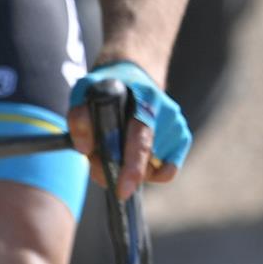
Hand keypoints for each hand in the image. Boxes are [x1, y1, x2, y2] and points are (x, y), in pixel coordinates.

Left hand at [68, 60, 188, 201]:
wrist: (133, 73)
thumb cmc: (107, 87)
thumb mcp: (84, 91)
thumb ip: (80, 117)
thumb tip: (85, 148)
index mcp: (144, 98)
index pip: (140, 140)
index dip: (132, 168)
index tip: (122, 191)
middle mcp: (166, 112)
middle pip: (146, 159)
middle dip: (121, 172)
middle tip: (98, 163)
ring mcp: (176, 125)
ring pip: (152, 168)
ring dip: (129, 168)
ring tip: (114, 148)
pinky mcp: (182, 137)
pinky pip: (167, 170)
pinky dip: (149, 171)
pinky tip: (134, 157)